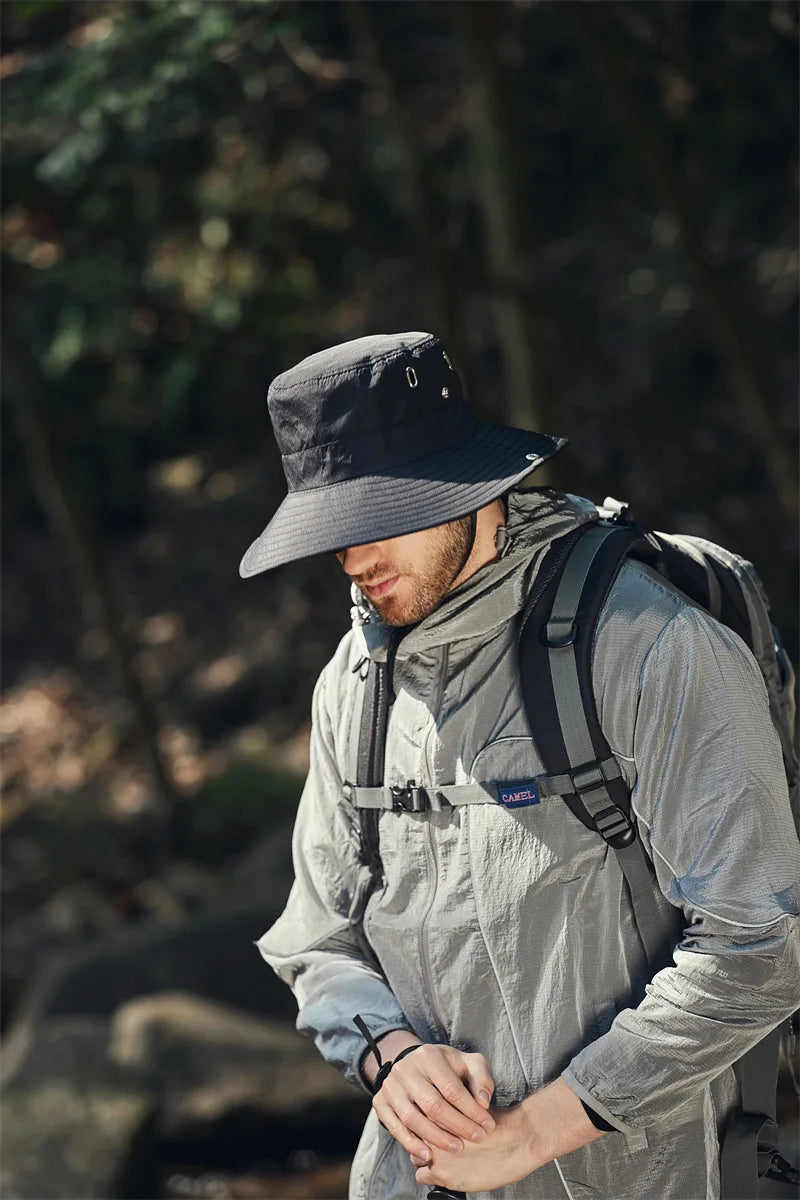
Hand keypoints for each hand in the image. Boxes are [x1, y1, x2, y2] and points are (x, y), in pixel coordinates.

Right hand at [364, 1033, 495, 1165]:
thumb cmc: (447, 1067)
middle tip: (477, 1138)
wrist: (414, 1064)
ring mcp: (390, 1086)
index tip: (488, 1125)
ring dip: (437, 1138)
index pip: (452, 1089)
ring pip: (412, 1118)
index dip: (472, 1111)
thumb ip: (481, 1079)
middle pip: (433, 1105)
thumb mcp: (468, 1063)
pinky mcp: (380, 1101)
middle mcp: (405, 1069)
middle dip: (458, 1126)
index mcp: (428, 1056)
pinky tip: (428, 1155)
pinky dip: (411, 1144)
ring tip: (457, 1148)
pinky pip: (394, 1127)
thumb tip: (483, 1102)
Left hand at [410, 1076, 605, 1191]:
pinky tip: (447, 1169)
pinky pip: (422, 1176)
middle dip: (424, 1139)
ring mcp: (434, 1152)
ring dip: (426, 1157)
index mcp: (437, 1107)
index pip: (416, 1115)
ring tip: (444, 1157)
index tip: (434, 1126)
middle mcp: (431, 1128)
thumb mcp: (467, 1105)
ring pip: (415, 1156)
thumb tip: (430, 1114)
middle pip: (413, 1134)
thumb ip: (445, 1109)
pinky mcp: (441, 1174)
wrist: (516, 1141)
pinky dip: (431, 1174)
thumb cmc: (494, 1122)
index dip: (425, 1122)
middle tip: (440, 1142)